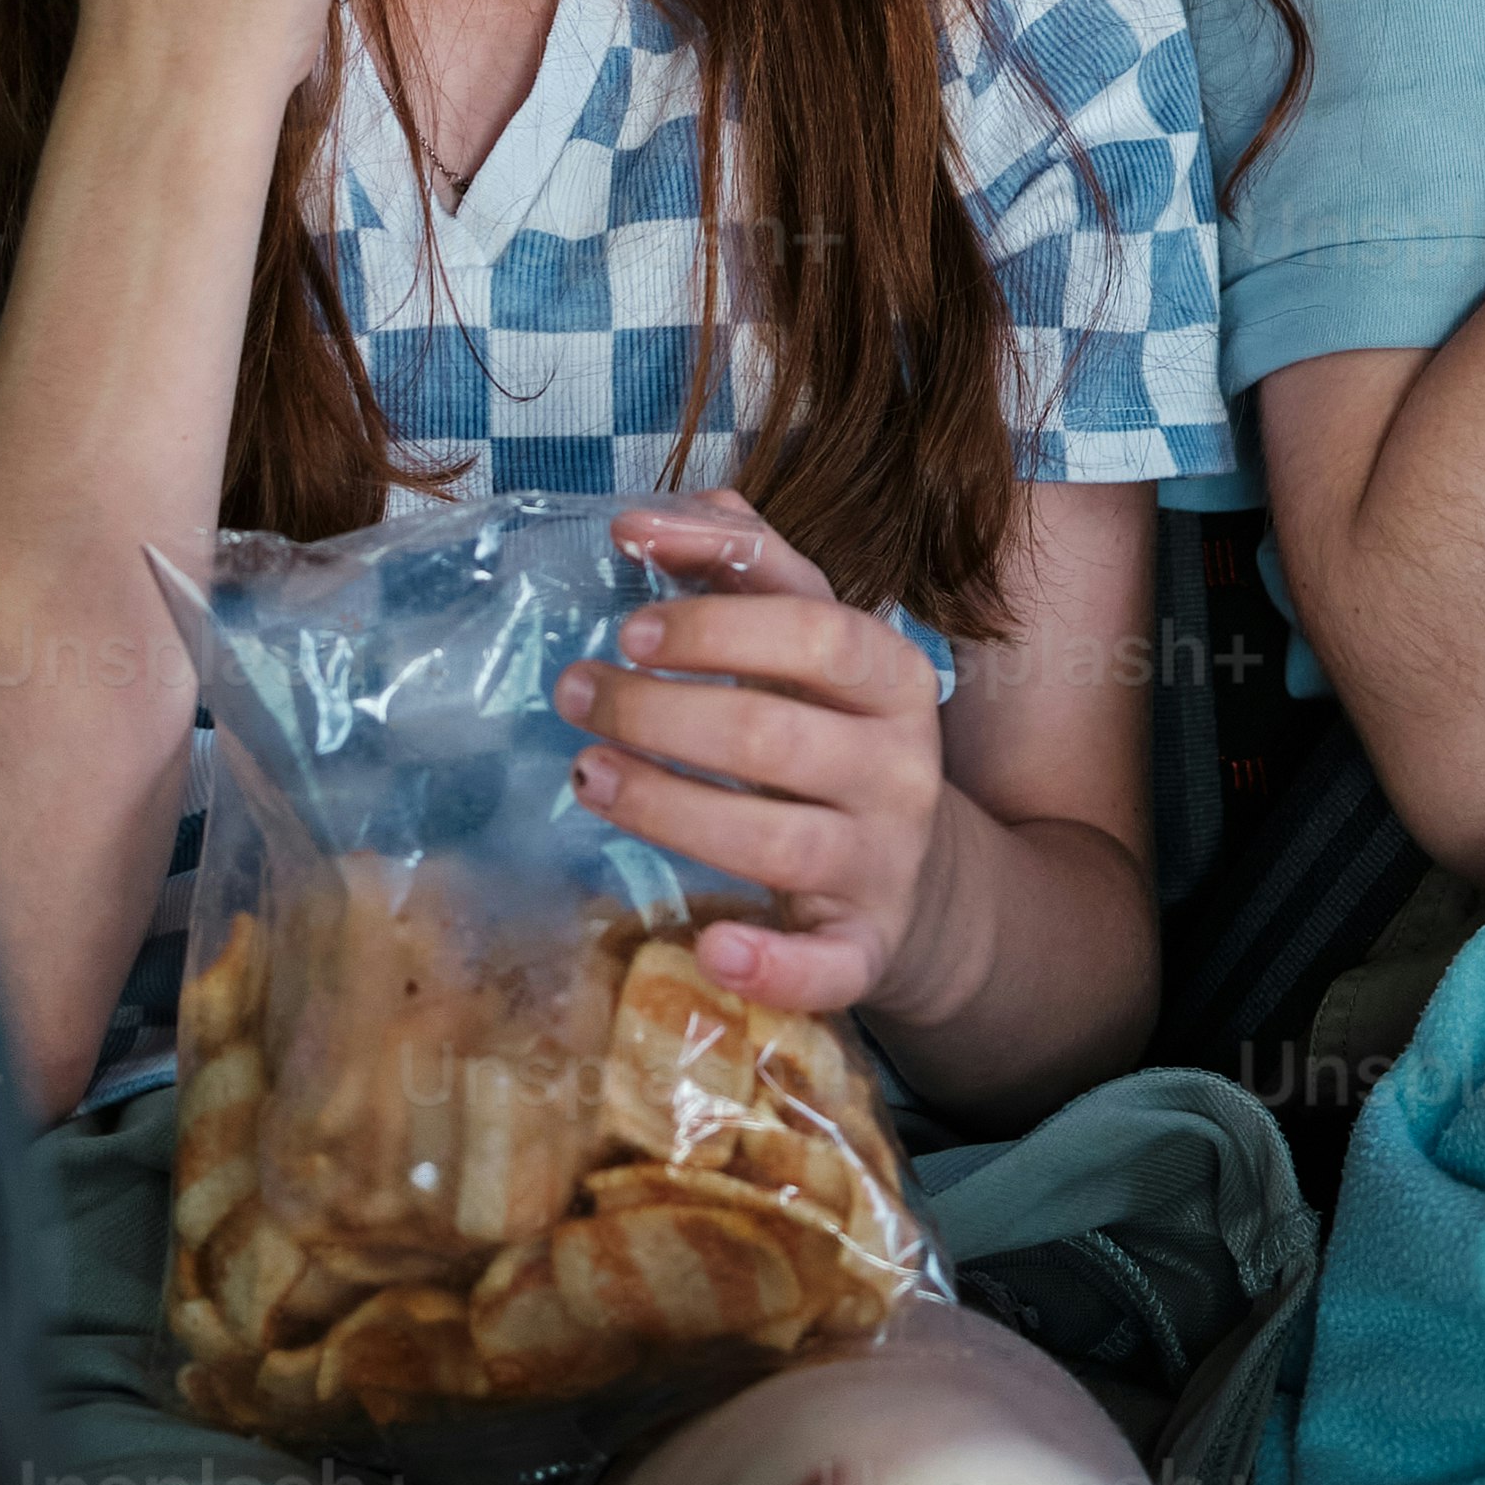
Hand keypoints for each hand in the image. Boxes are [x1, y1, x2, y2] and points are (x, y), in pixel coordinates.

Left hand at [560, 494, 951, 1019]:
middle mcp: (901, 765)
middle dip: (658, 712)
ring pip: (777, 840)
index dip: (716, 625)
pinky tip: (709, 944)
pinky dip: (773, 964)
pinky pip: (829, 967)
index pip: (814, 629)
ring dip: (667, 808)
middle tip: (574, 693)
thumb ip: (743, 567)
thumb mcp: (808, 643)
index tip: (626, 622)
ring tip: (586, 774)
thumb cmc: (828, 731)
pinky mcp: (866, 946)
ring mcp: (887, 859)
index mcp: (891, 674)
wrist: (910, 873)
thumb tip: (647, 517)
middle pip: (775, 734)